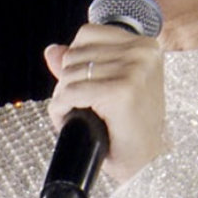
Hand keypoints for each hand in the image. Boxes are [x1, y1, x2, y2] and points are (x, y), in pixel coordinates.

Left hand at [44, 23, 168, 183]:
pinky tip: (70, 121)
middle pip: (74, 54)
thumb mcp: (107, 88)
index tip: (84, 86)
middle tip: (79, 107)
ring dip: (63, 98)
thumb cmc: (129, 128)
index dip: (74, 61)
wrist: (146, 162)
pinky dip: (61, 109)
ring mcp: (134, 70)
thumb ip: (81, 64)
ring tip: (77, 115)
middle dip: (67, 82)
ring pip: (69, 74)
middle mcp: (143, 52)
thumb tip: (51, 51)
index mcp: (145, 45)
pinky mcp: (122, 91)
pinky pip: (71, 93)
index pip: (86, 34)